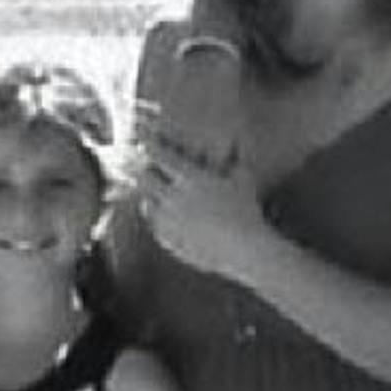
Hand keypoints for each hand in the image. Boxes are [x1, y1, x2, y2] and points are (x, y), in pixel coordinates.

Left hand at [138, 134, 270, 279]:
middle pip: (144, 177)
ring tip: (154, 193)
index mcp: (191, 178)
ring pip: (146, 201)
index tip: (147, 141)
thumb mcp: (244, 180)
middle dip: (144, 171)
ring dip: (149, 195)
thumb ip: (236, 159)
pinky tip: (164, 217)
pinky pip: (153, 224)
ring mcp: (169, 219)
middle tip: (146, 168)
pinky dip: (156, 218)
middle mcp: (174, 196)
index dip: (151, 145)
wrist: (243, 249)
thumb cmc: (247, 212)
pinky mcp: (168, 239)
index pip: (160, 155)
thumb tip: (236, 142)